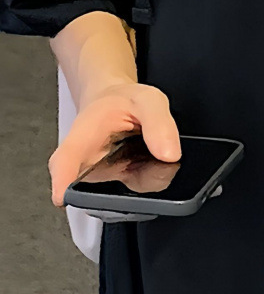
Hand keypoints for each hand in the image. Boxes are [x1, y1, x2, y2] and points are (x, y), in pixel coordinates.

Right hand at [48, 82, 180, 206]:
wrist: (119, 104)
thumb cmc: (124, 101)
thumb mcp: (147, 99)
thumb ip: (158, 123)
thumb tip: (170, 155)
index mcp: (82, 136)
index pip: (65, 162)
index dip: (61, 182)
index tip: (64, 195)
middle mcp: (86, 166)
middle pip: (100, 191)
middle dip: (137, 179)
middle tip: (159, 153)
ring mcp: (103, 179)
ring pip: (127, 196)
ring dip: (151, 178)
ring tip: (159, 147)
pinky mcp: (120, 186)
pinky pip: (141, 191)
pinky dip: (157, 178)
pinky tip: (161, 159)